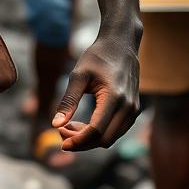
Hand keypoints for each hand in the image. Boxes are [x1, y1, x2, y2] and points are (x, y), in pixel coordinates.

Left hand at [52, 33, 139, 151]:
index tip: (62, 143)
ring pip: (111, 138)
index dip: (78, 141)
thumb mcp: (78, 75)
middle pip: (104, 140)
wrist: (120, 44)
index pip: (96, 130)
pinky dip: (99, 134)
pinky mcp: (133, 110)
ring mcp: (133, 110)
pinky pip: (116, 131)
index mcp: (114, 97)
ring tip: (70, 126)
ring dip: (90, 139)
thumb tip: (55, 125)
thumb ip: (68, 101)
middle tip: (62, 132)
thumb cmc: (97, 57)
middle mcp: (128, 107)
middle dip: (82, 142)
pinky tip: (83, 124)